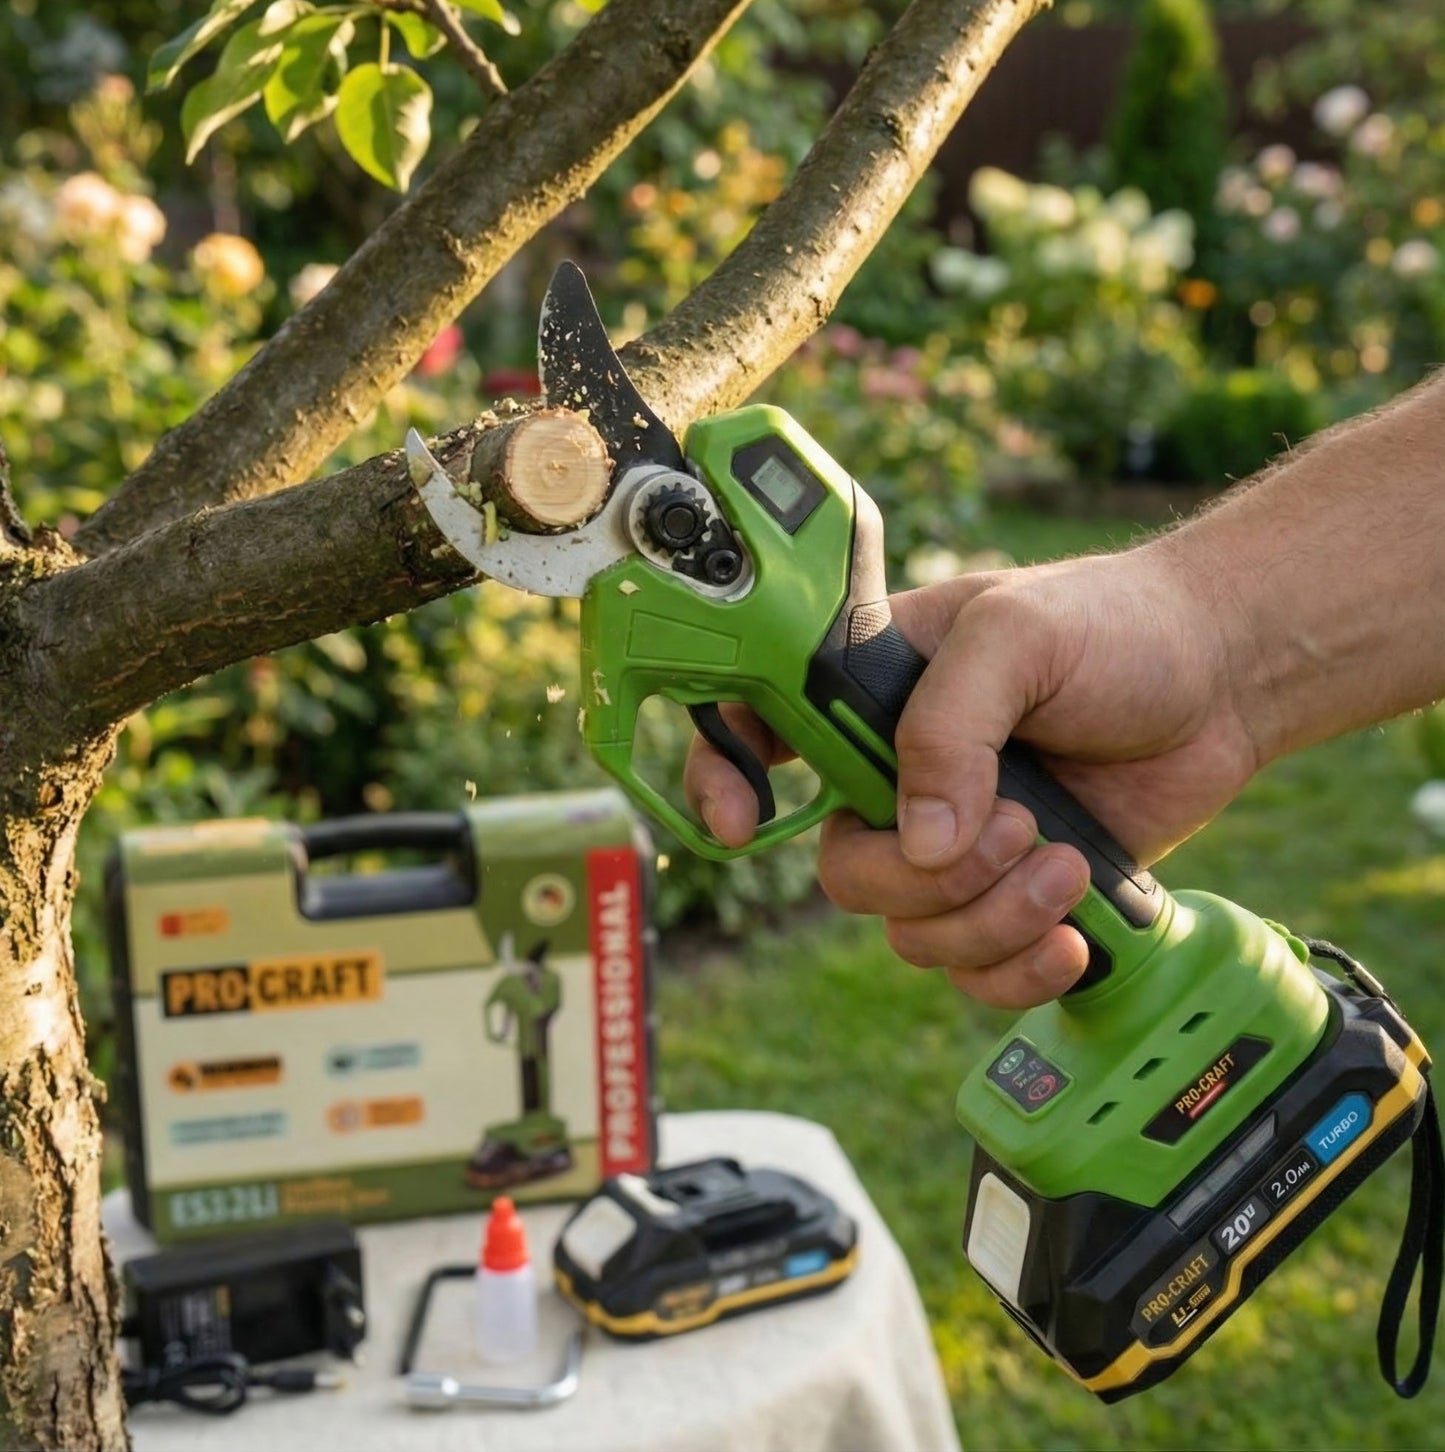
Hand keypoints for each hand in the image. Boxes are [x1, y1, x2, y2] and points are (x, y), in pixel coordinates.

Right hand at [683, 540, 1263, 1006]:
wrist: (1223, 678)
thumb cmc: (1116, 627)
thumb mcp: (1017, 637)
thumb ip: (950, 725)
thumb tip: (921, 842)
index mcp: (873, 694)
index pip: (757, 733)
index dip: (723, 780)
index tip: (740, 824)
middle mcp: (900, 776)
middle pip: (845, 872)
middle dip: (927, 877)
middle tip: (1019, 824)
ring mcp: (958, 844)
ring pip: (912, 935)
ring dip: (991, 920)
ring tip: (1066, 862)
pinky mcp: (1014, 896)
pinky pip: (976, 971)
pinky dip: (1018, 970)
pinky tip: (1071, 937)